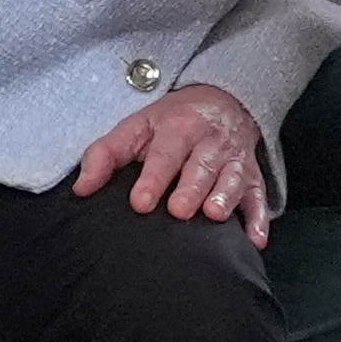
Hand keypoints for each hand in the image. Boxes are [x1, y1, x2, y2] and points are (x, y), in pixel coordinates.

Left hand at [74, 81, 266, 245]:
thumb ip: (105, 155)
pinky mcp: (253, 177)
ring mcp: (234, 161)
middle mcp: (210, 143)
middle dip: (192, 188)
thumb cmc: (173, 122)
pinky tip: (255, 240)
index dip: (153, 178)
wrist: (225, 100)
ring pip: (233, 180)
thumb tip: (81, 189)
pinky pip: (259, 198)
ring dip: (225, 197)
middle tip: (179, 211)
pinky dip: (259, 220)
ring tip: (214, 216)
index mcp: (178, 129)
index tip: (140, 202)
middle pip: (202, 166)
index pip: (164, 154)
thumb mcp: (136, 127)